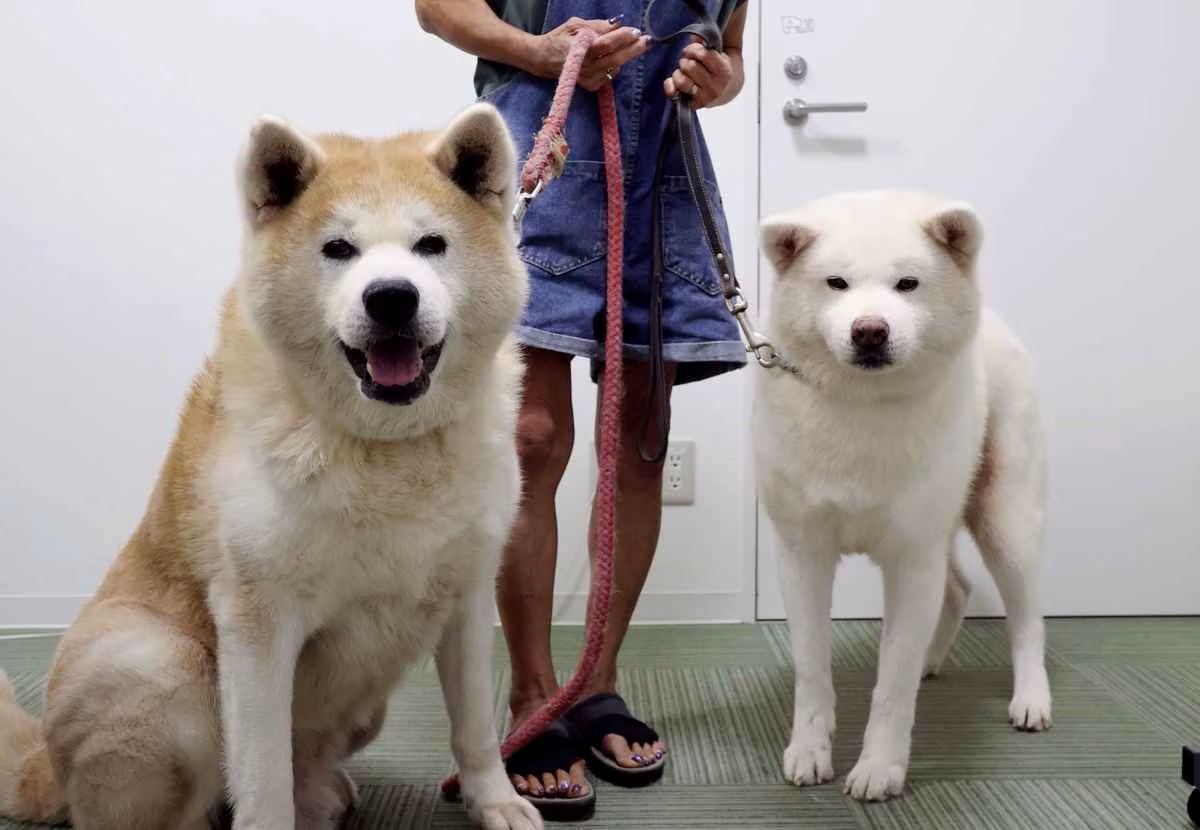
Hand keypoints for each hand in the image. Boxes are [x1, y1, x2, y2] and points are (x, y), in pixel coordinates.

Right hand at [529, 17, 649, 90]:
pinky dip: (613, 65)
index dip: (623, 38)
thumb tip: (617, 24)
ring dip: (625, 56)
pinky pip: (609, 75)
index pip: (606, 44)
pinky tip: (609, 58)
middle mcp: (585, 67)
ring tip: (628, 45)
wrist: (543, 60)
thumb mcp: (575, 25)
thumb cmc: (559, 39)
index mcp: (580, 50)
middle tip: (647, 40)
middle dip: (633, 49)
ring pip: (615, 67)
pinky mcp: (590, 86)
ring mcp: (588, 79)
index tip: (636, 31)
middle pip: (615, 59)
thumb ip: (597, 26)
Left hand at [663, 39, 737, 107]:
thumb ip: (704, 44)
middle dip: (685, 60)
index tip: (694, 50)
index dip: (694, 49)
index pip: (702, 54)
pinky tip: (674, 82)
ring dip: (678, 73)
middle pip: (690, 66)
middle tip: (687, 61)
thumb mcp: (717, 54)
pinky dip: (671, 85)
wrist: (728, 90)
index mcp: (724, 70)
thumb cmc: (717, 68)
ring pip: (681, 81)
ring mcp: (706, 98)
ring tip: (682, 72)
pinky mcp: (695, 106)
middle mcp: (716, 86)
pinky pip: (674, 93)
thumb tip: (693, 36)